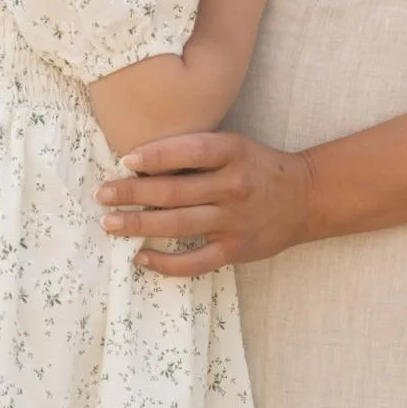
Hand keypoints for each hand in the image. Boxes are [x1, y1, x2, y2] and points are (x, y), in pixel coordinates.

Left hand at [95, 131, 313, 276]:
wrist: (304, 197)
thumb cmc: (259, 166)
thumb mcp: (235, 145)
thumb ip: (198, 150)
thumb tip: (144, 161)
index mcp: (233, 152)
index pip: (189, 151)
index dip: (155, 155)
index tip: (125, 160)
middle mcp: (233, 185)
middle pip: (174, 192)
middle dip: (132, 193)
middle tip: (103, 194)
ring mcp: (234, 221)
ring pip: (177, 225)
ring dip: (138, 224)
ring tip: (109, 223)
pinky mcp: (235, 250)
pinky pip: (193, 261)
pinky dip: (164, 262)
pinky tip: (140, 256)